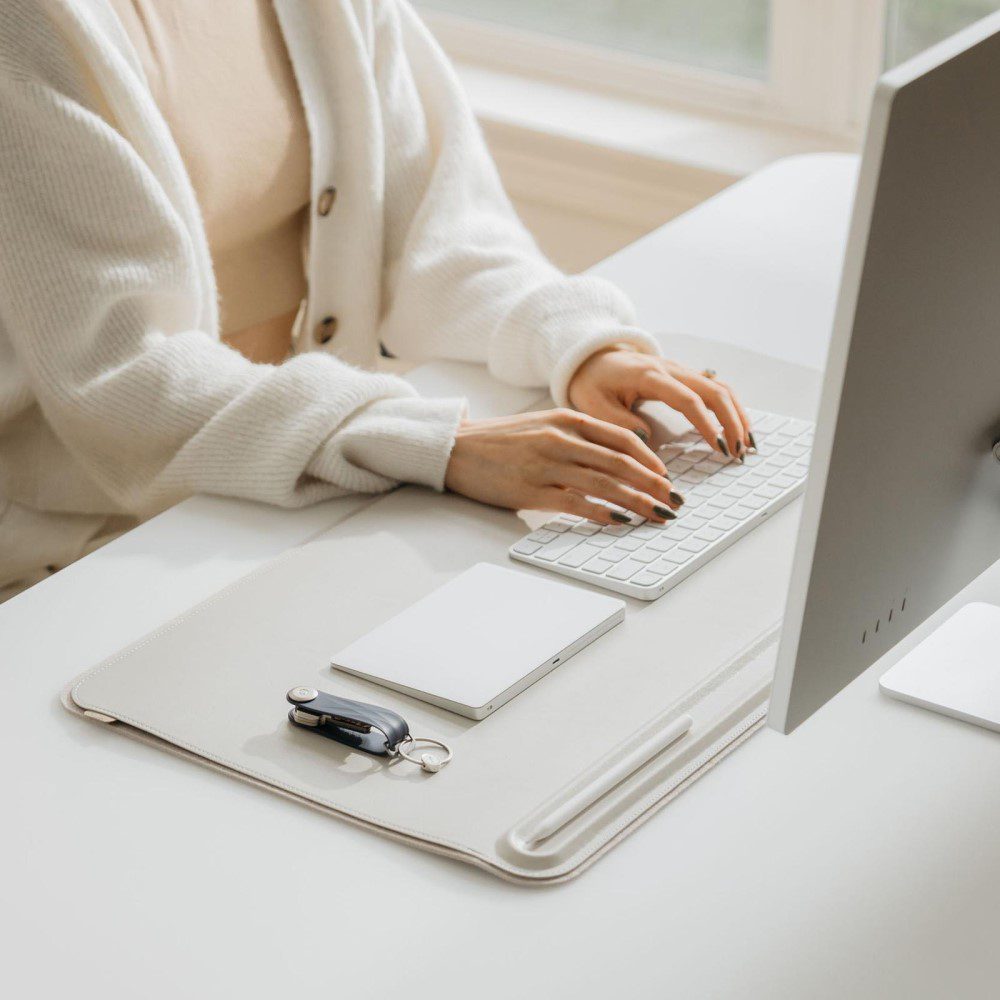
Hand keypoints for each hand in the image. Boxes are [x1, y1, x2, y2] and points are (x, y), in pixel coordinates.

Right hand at [444, 409, 685, 524]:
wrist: (458, 449)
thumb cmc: (502, 441)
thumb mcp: (543, 426)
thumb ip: (577, 437)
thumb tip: (617, 459)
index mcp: (567, 420)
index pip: (622, 439)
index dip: (651, 461)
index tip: (667, 478)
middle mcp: (561, 440)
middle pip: (621, 463)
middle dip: (654, 485)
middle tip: (675, 502)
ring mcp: (547, 465)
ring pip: (606, 484)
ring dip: (638, 502)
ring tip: (657, 515)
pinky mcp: (532, 490)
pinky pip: (577, 503)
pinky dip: (603, 513)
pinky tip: (620, 522)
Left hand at [568, 346, 753, 458]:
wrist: (592, 358)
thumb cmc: (591, 383)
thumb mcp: (592, 405)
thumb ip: (618, 422)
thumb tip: (648, 440)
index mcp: (649, 375)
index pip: (687, 399)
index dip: (705, 423)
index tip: (718, 446)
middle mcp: (671, 369)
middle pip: (713, 391)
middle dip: (731, 422)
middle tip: (738, 453)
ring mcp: (681, 371)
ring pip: (720, 388)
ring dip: (738, 415)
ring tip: (746, 445)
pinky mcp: (685, 377)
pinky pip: (715, 389)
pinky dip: (732, 409)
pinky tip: (739, 430)